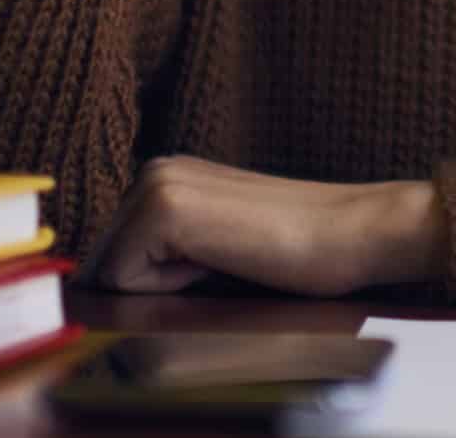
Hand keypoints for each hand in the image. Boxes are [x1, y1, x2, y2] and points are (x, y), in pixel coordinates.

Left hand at [78, 156, 447, 296]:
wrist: (352, 232)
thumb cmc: (297, 250)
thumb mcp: (218, 242)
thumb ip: (169, 250)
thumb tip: (109, 286)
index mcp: (166, 175)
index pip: (113, 253)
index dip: (153, 283)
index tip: (215, 268)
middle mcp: (154, 169)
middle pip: (104, 263)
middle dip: (150, 284)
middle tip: (224, 264)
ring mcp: (157, 183)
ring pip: (111, 272)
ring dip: (161, 285)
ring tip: (226, 260)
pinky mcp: (164, 209)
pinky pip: (124, 279)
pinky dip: (167, 287)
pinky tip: (223, 260)